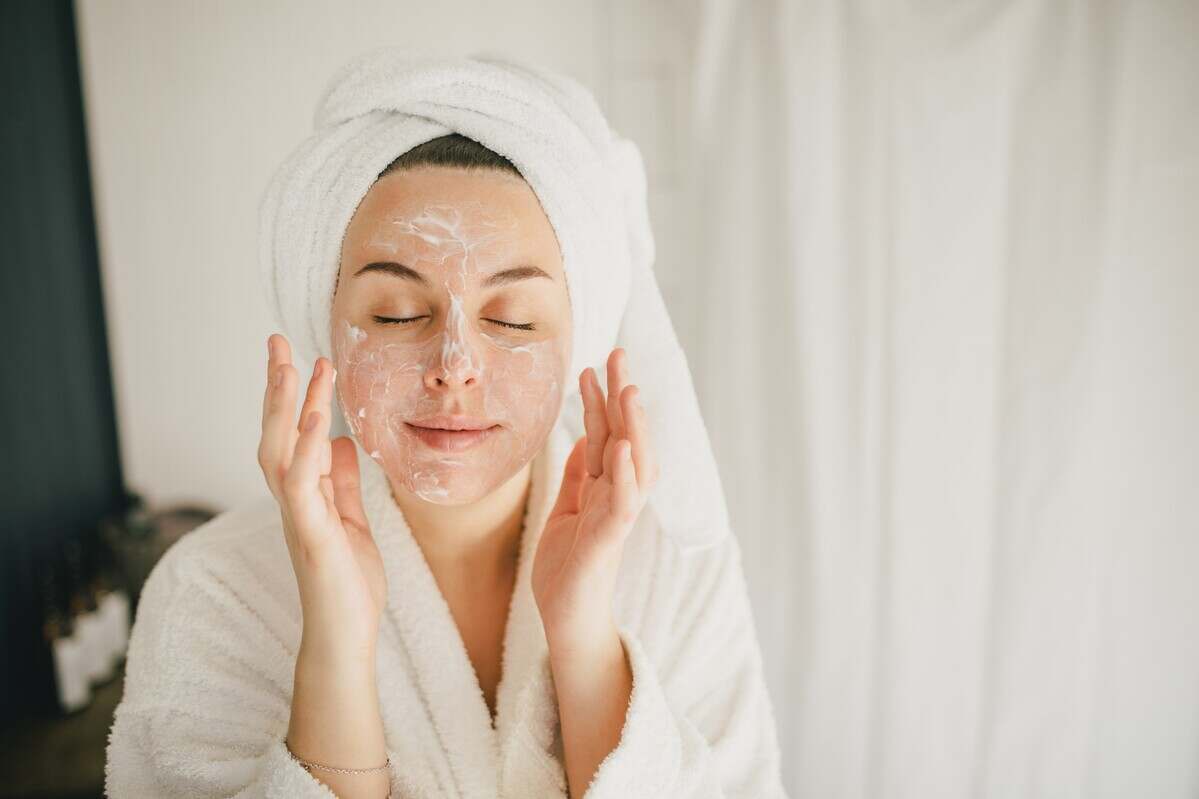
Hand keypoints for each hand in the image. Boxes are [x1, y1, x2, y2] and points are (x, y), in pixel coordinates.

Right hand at [258, 334, 386, 663]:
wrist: (346, 637)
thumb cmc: (348, 586)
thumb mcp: (352, 522)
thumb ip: (343, 484)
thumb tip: (342, 442)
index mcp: (305, 496)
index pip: (289, 435)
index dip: (289, 396)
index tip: (296, 356)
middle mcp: (294, 502)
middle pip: (273, 433)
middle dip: (275, 387)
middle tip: (277, 341)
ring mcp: (298, 517)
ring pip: (280, 452)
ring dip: (287, 407)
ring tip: (297, 365)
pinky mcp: (311, 535)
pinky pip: (301, 486)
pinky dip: (305, 450)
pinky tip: (314, 419)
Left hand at [532, 347, 659, 645]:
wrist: (566, 619)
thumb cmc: (568, 568)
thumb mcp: (568, 511)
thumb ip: (579, 477)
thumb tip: (584, 440)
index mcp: (604, 487)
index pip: (607, 434)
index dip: (603, 400)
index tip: (597, 365)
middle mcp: (617, 496)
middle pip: (624, 437)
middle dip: (622, 397)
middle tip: (618, 356)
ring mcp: (616, 516)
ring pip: (632, 463)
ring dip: (631, 427)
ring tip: (627, 390)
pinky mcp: (609, 539)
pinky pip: (621, 502)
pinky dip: (621, 473)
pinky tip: (617, 446)